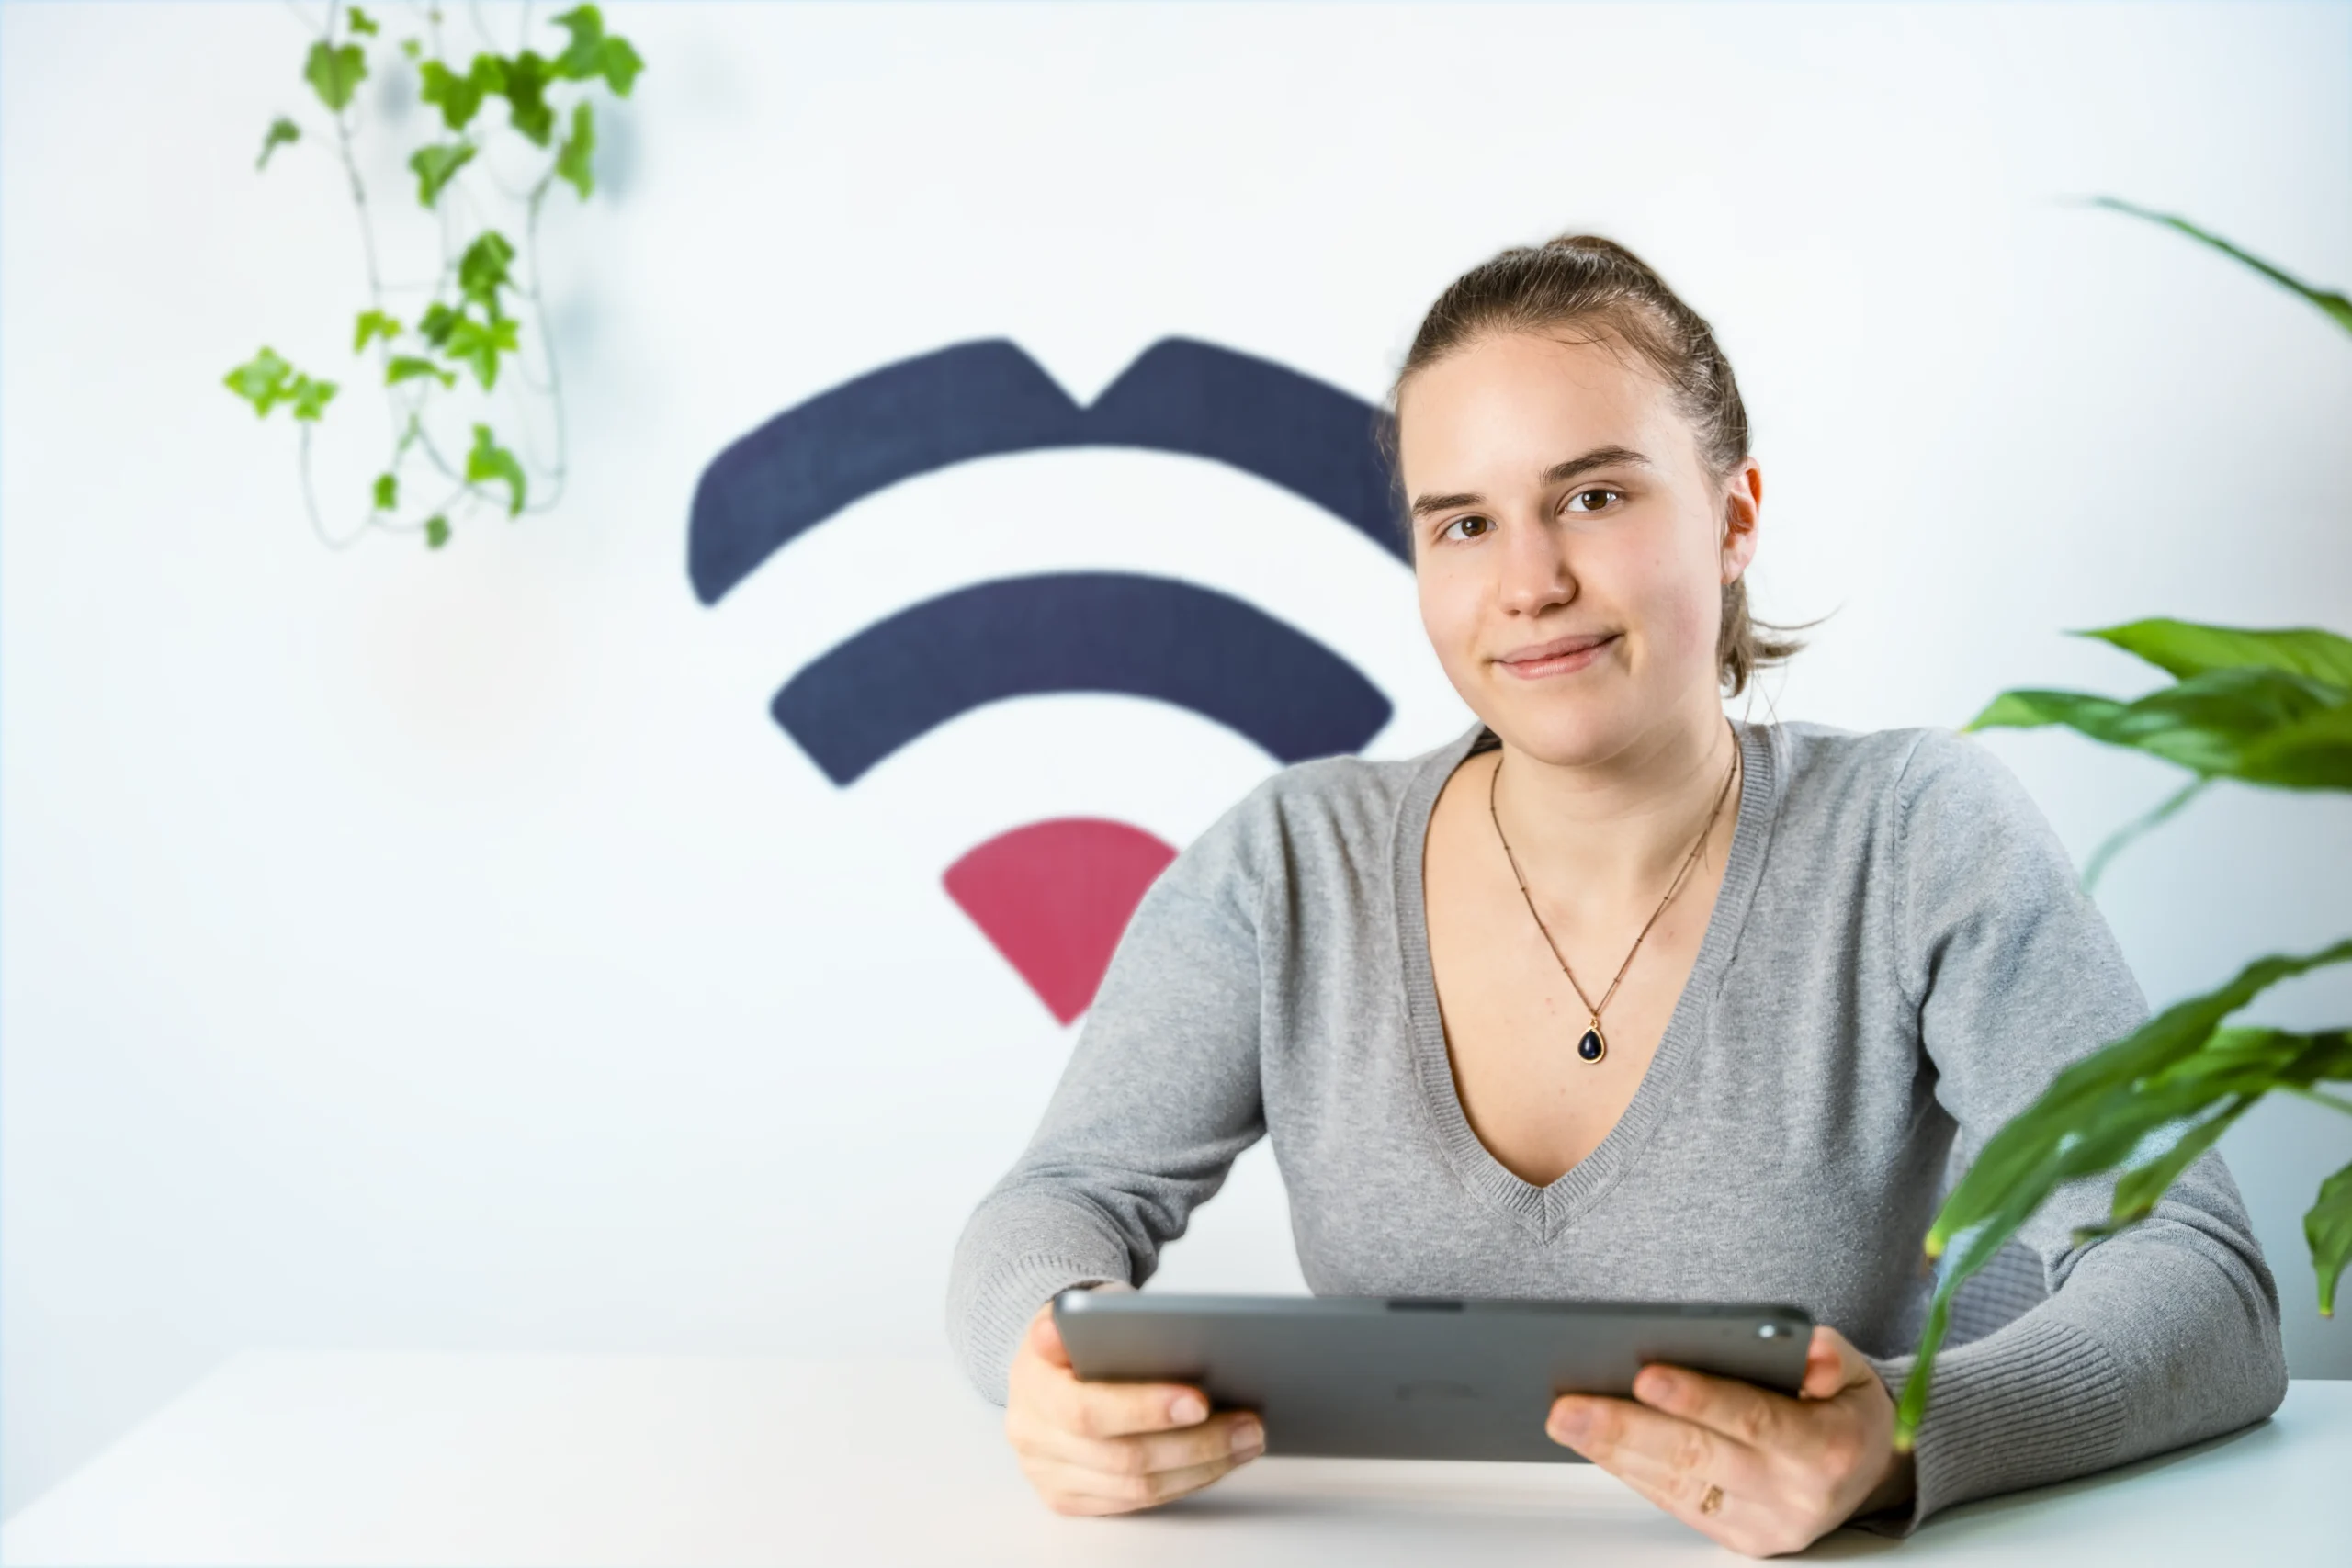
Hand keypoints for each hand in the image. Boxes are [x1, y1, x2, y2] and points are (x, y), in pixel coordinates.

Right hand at [1004, 1285, 1264, 1514]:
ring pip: (1136, 1487)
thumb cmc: (1081, 1332)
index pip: (1088, 1410)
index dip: (1145, 1410)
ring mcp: (1045, 1471)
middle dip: (1195, 1443)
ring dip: (1201, 1468)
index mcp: (1031, 1379)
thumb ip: (1109, 1313)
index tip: (1201, 1400)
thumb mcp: (1090, 1306)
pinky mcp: (1065, 1496)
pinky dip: (1184, 1483)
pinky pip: (1134, 1502)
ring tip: (1247, 1440)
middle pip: (1122, 1458)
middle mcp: (1030, 1431)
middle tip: (1248, 1424)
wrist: (1049, 1362)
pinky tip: (1218, 1460)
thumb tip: (1134, 1319)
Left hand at [1545, 1324, 1914, 1557]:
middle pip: (1698, 1456)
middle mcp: (1795, 1495)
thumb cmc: (1844, 1407)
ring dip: (1613, 1452)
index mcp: (1827, 1447)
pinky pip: (1674, 1503)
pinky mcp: (1739, 1539)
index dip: (1698, 1399)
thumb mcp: (1853, 1370)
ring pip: (1676, 1484)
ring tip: (1567, 1420)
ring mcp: (1765, 1524)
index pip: (1753, 1419)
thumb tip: (1808, 1356)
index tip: (1645, 1375)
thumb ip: (1828, 1357)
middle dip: (1627, 1428)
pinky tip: (1595, 1445)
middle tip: (1571, 1405)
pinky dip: (1630, 1472)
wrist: (1869, 1475)